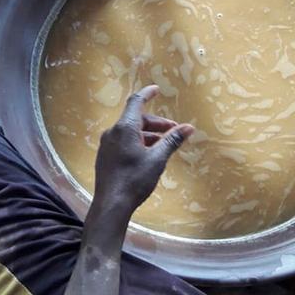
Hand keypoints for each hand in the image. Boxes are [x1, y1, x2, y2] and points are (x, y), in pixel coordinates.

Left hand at [93, 85, 193, 218]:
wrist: (111, 204)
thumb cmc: (135, 179)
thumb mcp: (157, 159)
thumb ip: (172, 141)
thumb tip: (188, 128)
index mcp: (124, 128)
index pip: (136, 102)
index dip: (147, 94)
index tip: (156, 90)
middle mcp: (112, 132)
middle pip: (136, 119)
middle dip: (156, 124)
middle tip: (174, 132)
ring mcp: (106, 145)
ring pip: (130, 132)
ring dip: (148, 135)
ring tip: (164, 146)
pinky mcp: (105, 157)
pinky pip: (123, 142)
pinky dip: (138, 143)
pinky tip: (148, 156)